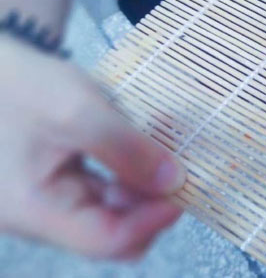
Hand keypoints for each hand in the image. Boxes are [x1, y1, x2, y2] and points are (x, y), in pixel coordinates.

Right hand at [0, 35, 185, 258]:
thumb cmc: (19, 85)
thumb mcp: (76, 110)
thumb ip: (125, 149)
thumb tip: (173, 182)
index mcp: (36, 209)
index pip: (108, 240)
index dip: (154, 219)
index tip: (185, 186)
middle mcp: (41, 216)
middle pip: (114, 228)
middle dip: (152, 199)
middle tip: (181, 161)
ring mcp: (49, 200)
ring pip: (112, 207)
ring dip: (144, 179)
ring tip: (166, 143)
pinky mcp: (57, 181)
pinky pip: (102, 186)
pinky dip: (128, 166)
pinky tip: (143, 138)